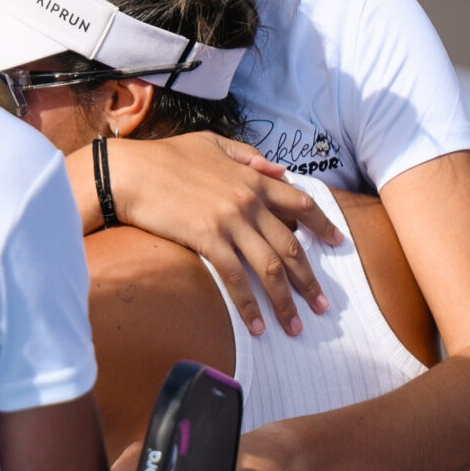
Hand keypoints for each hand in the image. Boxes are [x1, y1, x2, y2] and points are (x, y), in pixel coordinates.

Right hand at [105, 133, 342, 335]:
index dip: (323, 225)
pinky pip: (236, 279)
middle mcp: (249, 201)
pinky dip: (249, 306)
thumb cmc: (166, 156)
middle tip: (322, 306)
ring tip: (295, 326)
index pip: (301, 204)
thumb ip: (248, 156)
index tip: (339, 242)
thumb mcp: (213, 144)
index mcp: (254, 177)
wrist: (130, 171)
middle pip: (291, 246)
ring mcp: (231, 221)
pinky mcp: (208, 239)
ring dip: (286, 301)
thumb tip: (279, 171)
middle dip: (310, 279)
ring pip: (270, 268)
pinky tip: (256, 326)